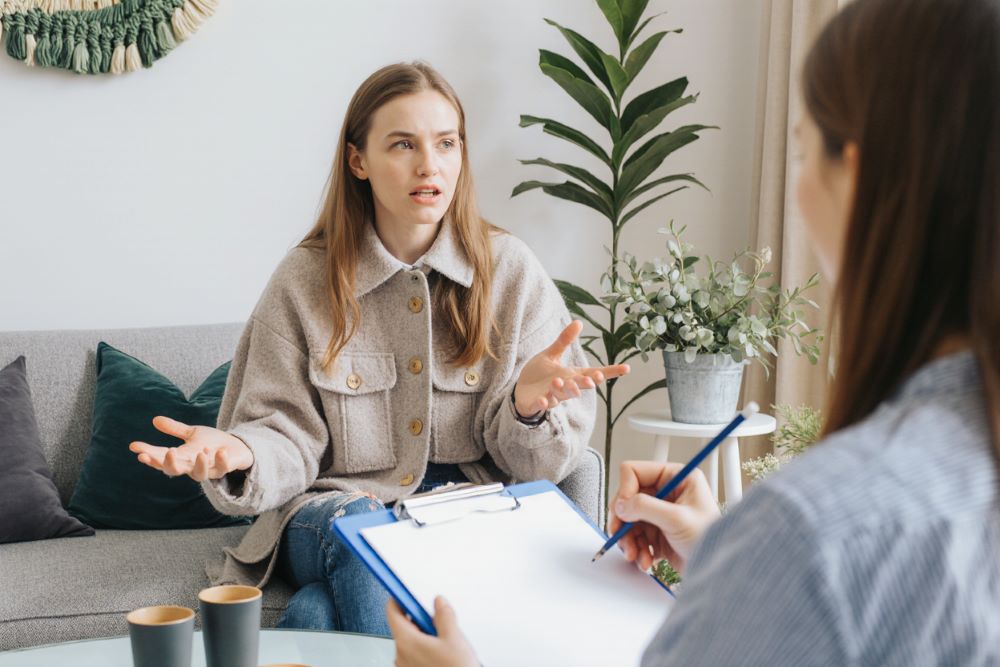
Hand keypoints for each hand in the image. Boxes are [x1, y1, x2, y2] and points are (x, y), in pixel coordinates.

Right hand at [128, 416, 254, 481]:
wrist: (237, 447)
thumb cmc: (212, 442)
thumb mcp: (192, 433)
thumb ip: (175, 429)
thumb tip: (155, 419)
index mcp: (182, 458)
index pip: (161, 458)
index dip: (149, 454)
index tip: (135, 447)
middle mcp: (192, 467)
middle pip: (176, 470)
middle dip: (169, 464)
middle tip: (167, 453)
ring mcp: (208, 469)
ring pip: (199, 475)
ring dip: (199, 465)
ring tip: (200, 452)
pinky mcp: (224, 467)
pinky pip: (222, 468)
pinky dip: (220, 461)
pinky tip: (219, 451)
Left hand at [387, 597, 478, 666]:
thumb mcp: (454, 637)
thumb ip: (444, 615)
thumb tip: (439, 603)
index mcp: (406, 641)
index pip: (392, 611)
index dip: (398, 597)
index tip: (400, 589)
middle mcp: (401, 655)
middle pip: (403, 626)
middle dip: (419, 619)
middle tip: (437, 619)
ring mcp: (406, 666)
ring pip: (411, 642)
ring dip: (425, 636)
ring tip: (445, 641)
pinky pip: (415, 655)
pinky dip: (426, 649)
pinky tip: (443, 653)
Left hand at [513, 320, 629, 416]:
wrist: (521, 391)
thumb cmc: (538, 374)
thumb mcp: (551, 355)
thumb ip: (564, 341)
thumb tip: (579, 321)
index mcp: (571, 375)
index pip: (594, 373)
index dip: (610, 372)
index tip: (627, 368)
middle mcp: (566, 387)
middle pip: (580, 386)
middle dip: (586, 383)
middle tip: (592, 379)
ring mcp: (553, 396)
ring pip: (562, 395)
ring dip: (563, 390)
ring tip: (558, 381)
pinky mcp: (538, 403)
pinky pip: (543, 405)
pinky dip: (544, 403)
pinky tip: (543, 401)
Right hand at [608, 460, 720, 573]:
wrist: (718, 570)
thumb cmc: (710, 539)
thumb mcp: (677, 519)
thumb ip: (645, 507)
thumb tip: (620, 504)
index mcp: (676, 478)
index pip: (636, 472)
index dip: (625, 490)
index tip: (623, 509)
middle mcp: (667, 492)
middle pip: (628, 497)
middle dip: (623, 520)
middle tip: (620, 534)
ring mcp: (661, 513)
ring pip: (628, 519)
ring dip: (628, 539)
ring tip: (635, 554)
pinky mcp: (658, 532)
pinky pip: (635, 536)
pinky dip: (636, 549)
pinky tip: (646, 559)